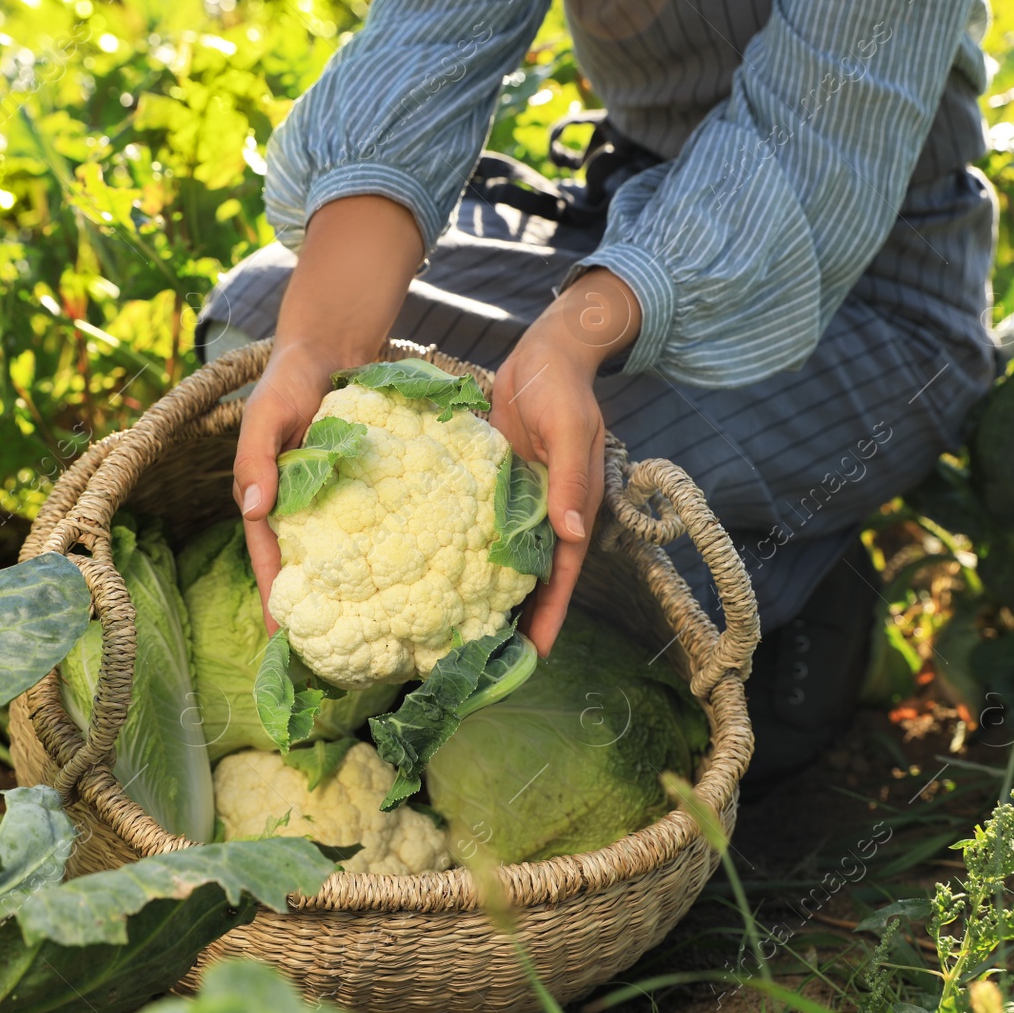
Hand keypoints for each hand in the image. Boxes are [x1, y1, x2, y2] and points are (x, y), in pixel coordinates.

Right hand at [232, 195, 422, 629]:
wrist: (333, 343)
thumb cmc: (288, 378)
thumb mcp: (265, 412)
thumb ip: (256, 456)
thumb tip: (255, 508)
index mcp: (270, 494)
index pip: (269, 556)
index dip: (275, 597)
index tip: (284, 639)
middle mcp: (302, 503)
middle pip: (307, 563)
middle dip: (316, 605)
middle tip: (334, 650)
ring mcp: (336, 495)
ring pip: (342, 550)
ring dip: (353, 585)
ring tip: (374, 626)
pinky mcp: (367, 482)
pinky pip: (375, 521)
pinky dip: (384, 546)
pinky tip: (408, 572)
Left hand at [490, 268, 639, 654]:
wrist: (545, 351)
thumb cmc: (561, 388)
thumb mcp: (567, 430)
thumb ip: (566, 481)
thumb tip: (572, 535)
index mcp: (573, 506)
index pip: (563, 572)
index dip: (552, 613)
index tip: (536, 653)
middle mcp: (547, 511)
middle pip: (535, 575)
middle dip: (521, 617)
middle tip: (491, 661)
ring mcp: (519, 499)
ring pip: (506, 557)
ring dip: (491, 591)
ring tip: (463, 631)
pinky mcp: (493, 484)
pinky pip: (482, 526)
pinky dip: (468, 551)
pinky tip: (440, 573)